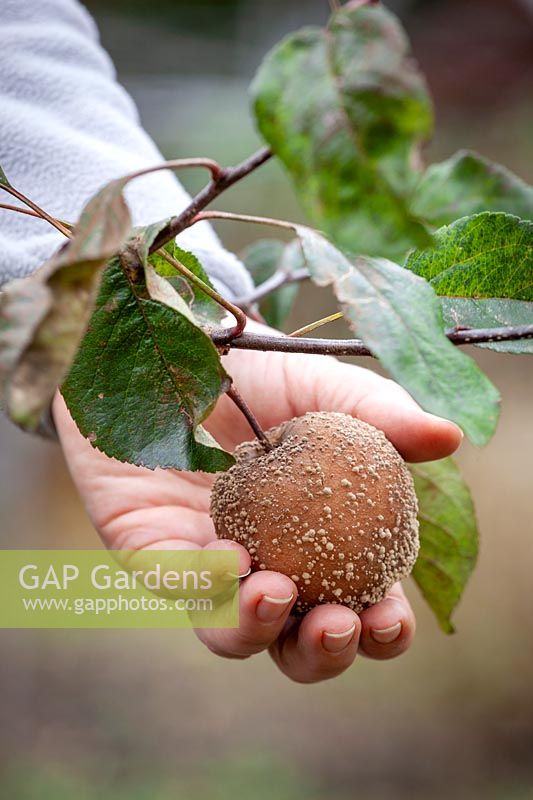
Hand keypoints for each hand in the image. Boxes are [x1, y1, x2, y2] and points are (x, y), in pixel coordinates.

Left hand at [53, 323, 461, 682]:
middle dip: (322, 651)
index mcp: (316, 542)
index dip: (378, 626)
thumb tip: (449, 437)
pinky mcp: (149, 546)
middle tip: (339, 623)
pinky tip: (229, 557)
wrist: (178, 348)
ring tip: (278, 591)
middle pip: (295, 642)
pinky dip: (203, 583)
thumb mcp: (326, 389)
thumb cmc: (260, 375)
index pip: (354, 603)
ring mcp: (204, 562)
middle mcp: (263, 563)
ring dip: (258, 628)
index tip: (390, 618)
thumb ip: (382, 415)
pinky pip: (173, 582)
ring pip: (230, 632)